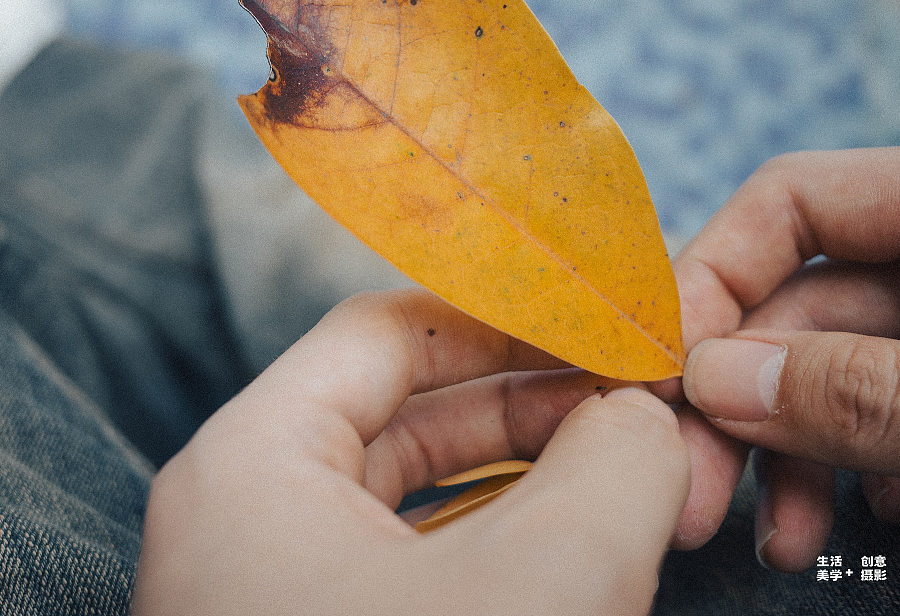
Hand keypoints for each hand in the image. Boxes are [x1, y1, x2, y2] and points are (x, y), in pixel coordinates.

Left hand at [131, 288, 689, 615]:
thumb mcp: (540, 585)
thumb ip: (614, 466)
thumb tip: (648, 416)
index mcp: (249, 467)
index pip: (385, 332)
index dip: (507, 313)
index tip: (611, 317)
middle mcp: (249, 523)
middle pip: (410, 412)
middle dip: (543, 404)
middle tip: (650, 405)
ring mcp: (284, 598)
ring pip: (427, 501)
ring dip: (540, 481)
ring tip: (647, 479)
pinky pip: (427, 576)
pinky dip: (511, 553)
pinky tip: (594, 554)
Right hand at [666, 144, 899, 570]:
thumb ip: (874, 394)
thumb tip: (716, 382)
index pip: (794, 201)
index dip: (711, 278)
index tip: (662, 376)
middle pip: (803, 304)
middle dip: (743, 404)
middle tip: (693, 493)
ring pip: (842, 368)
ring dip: (797, 453)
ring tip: (783, 539)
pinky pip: (897, 404)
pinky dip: (867, 461)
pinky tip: (874, 510)